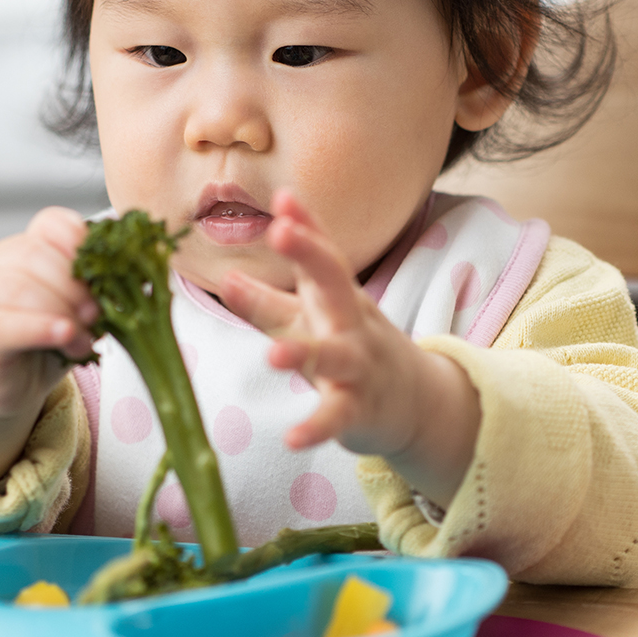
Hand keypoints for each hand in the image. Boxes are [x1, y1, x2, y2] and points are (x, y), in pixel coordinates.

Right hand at [0, 207, 96, 485]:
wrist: (4, 387)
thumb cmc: (44, 342)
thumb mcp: (79, 312)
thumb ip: (102, 292)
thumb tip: (146, 277)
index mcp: (27, 248)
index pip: (52, 224)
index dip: (79, 240)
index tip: (102, 268)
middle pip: (38, 256)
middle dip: (76, 285)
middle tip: (98, 313)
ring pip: (22, 288)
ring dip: (63, 311)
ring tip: (85, 337)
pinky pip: (7, 323)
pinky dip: (41, 328)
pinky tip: (65, 335)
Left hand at [220, 191, 480, 506]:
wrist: (412, 401)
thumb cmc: (348, 346)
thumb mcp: (310, 318)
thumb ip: (268, 298)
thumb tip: (226, 276)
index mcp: (336, 295)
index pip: (321, 253)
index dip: (304, 226)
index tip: (283, 197)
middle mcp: (350, 322)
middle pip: (334, 282)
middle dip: (310, 254)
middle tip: (282, 230)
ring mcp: (357, 365)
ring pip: (333, 354)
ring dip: (304, 351)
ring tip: (273, 354)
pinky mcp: (358, 409)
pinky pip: (337, 416)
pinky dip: (316, 427)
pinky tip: (292, 439)